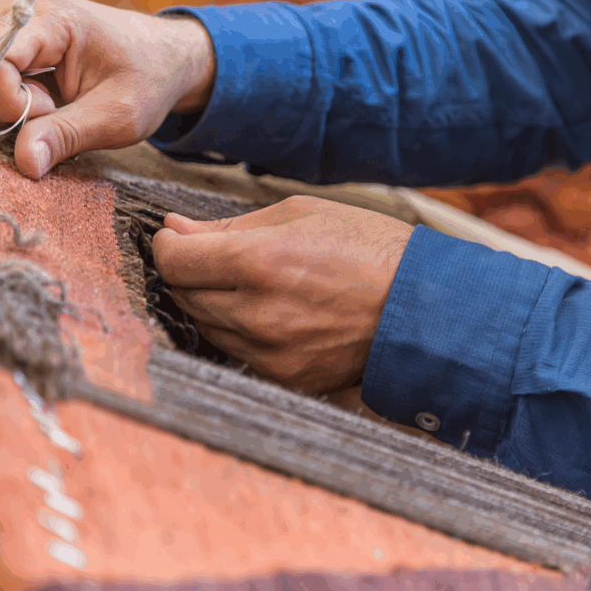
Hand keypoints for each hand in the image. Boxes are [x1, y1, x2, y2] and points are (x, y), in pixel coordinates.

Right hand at [0, 0, 214, 178]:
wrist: (160, 59)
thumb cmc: (145, 79)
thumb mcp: (119, 116)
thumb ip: (68, 136)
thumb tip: (24, 164)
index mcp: (49, 17)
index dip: (8, 100)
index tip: (50, 113)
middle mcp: (13, 12)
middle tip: (46, 112)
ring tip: (40, 107)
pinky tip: (28, 104)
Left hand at [152, 196, 414, 393]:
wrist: (422, 308)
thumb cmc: (368, 249)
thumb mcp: (301, 214)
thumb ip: (229, 225)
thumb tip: (176, 229)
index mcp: (260, 262)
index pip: (174, 260)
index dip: (168, 244)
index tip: (179, 237)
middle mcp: (257, 314)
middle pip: (183, 294)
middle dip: (190, 271)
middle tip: (217, 255)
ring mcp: (270, 353)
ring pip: (206, 326)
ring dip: (212, 301)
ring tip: (252, 282)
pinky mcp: (284, 376)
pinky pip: (236, 352)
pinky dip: (239, 330)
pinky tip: (271, 310)